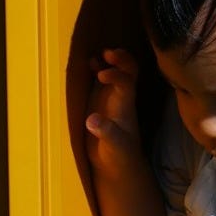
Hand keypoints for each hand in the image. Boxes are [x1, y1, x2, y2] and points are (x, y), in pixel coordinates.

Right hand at [85, 48, 141, 175]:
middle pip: (128, 70)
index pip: (126, 82)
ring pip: (115, 71)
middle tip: (106, 52)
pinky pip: (100, 79)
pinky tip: (88, 65)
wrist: (118, 163)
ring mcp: (110, 96)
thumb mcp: (115, 147)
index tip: (101, 74)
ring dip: (107, 60)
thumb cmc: (120, 155)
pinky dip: (96, 69)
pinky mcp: (99, 100)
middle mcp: (120, 96)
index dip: (116, 74)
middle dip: (120, 58)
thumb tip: (91, 119)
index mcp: (125, 105)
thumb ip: (106, 132)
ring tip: (95, 55)